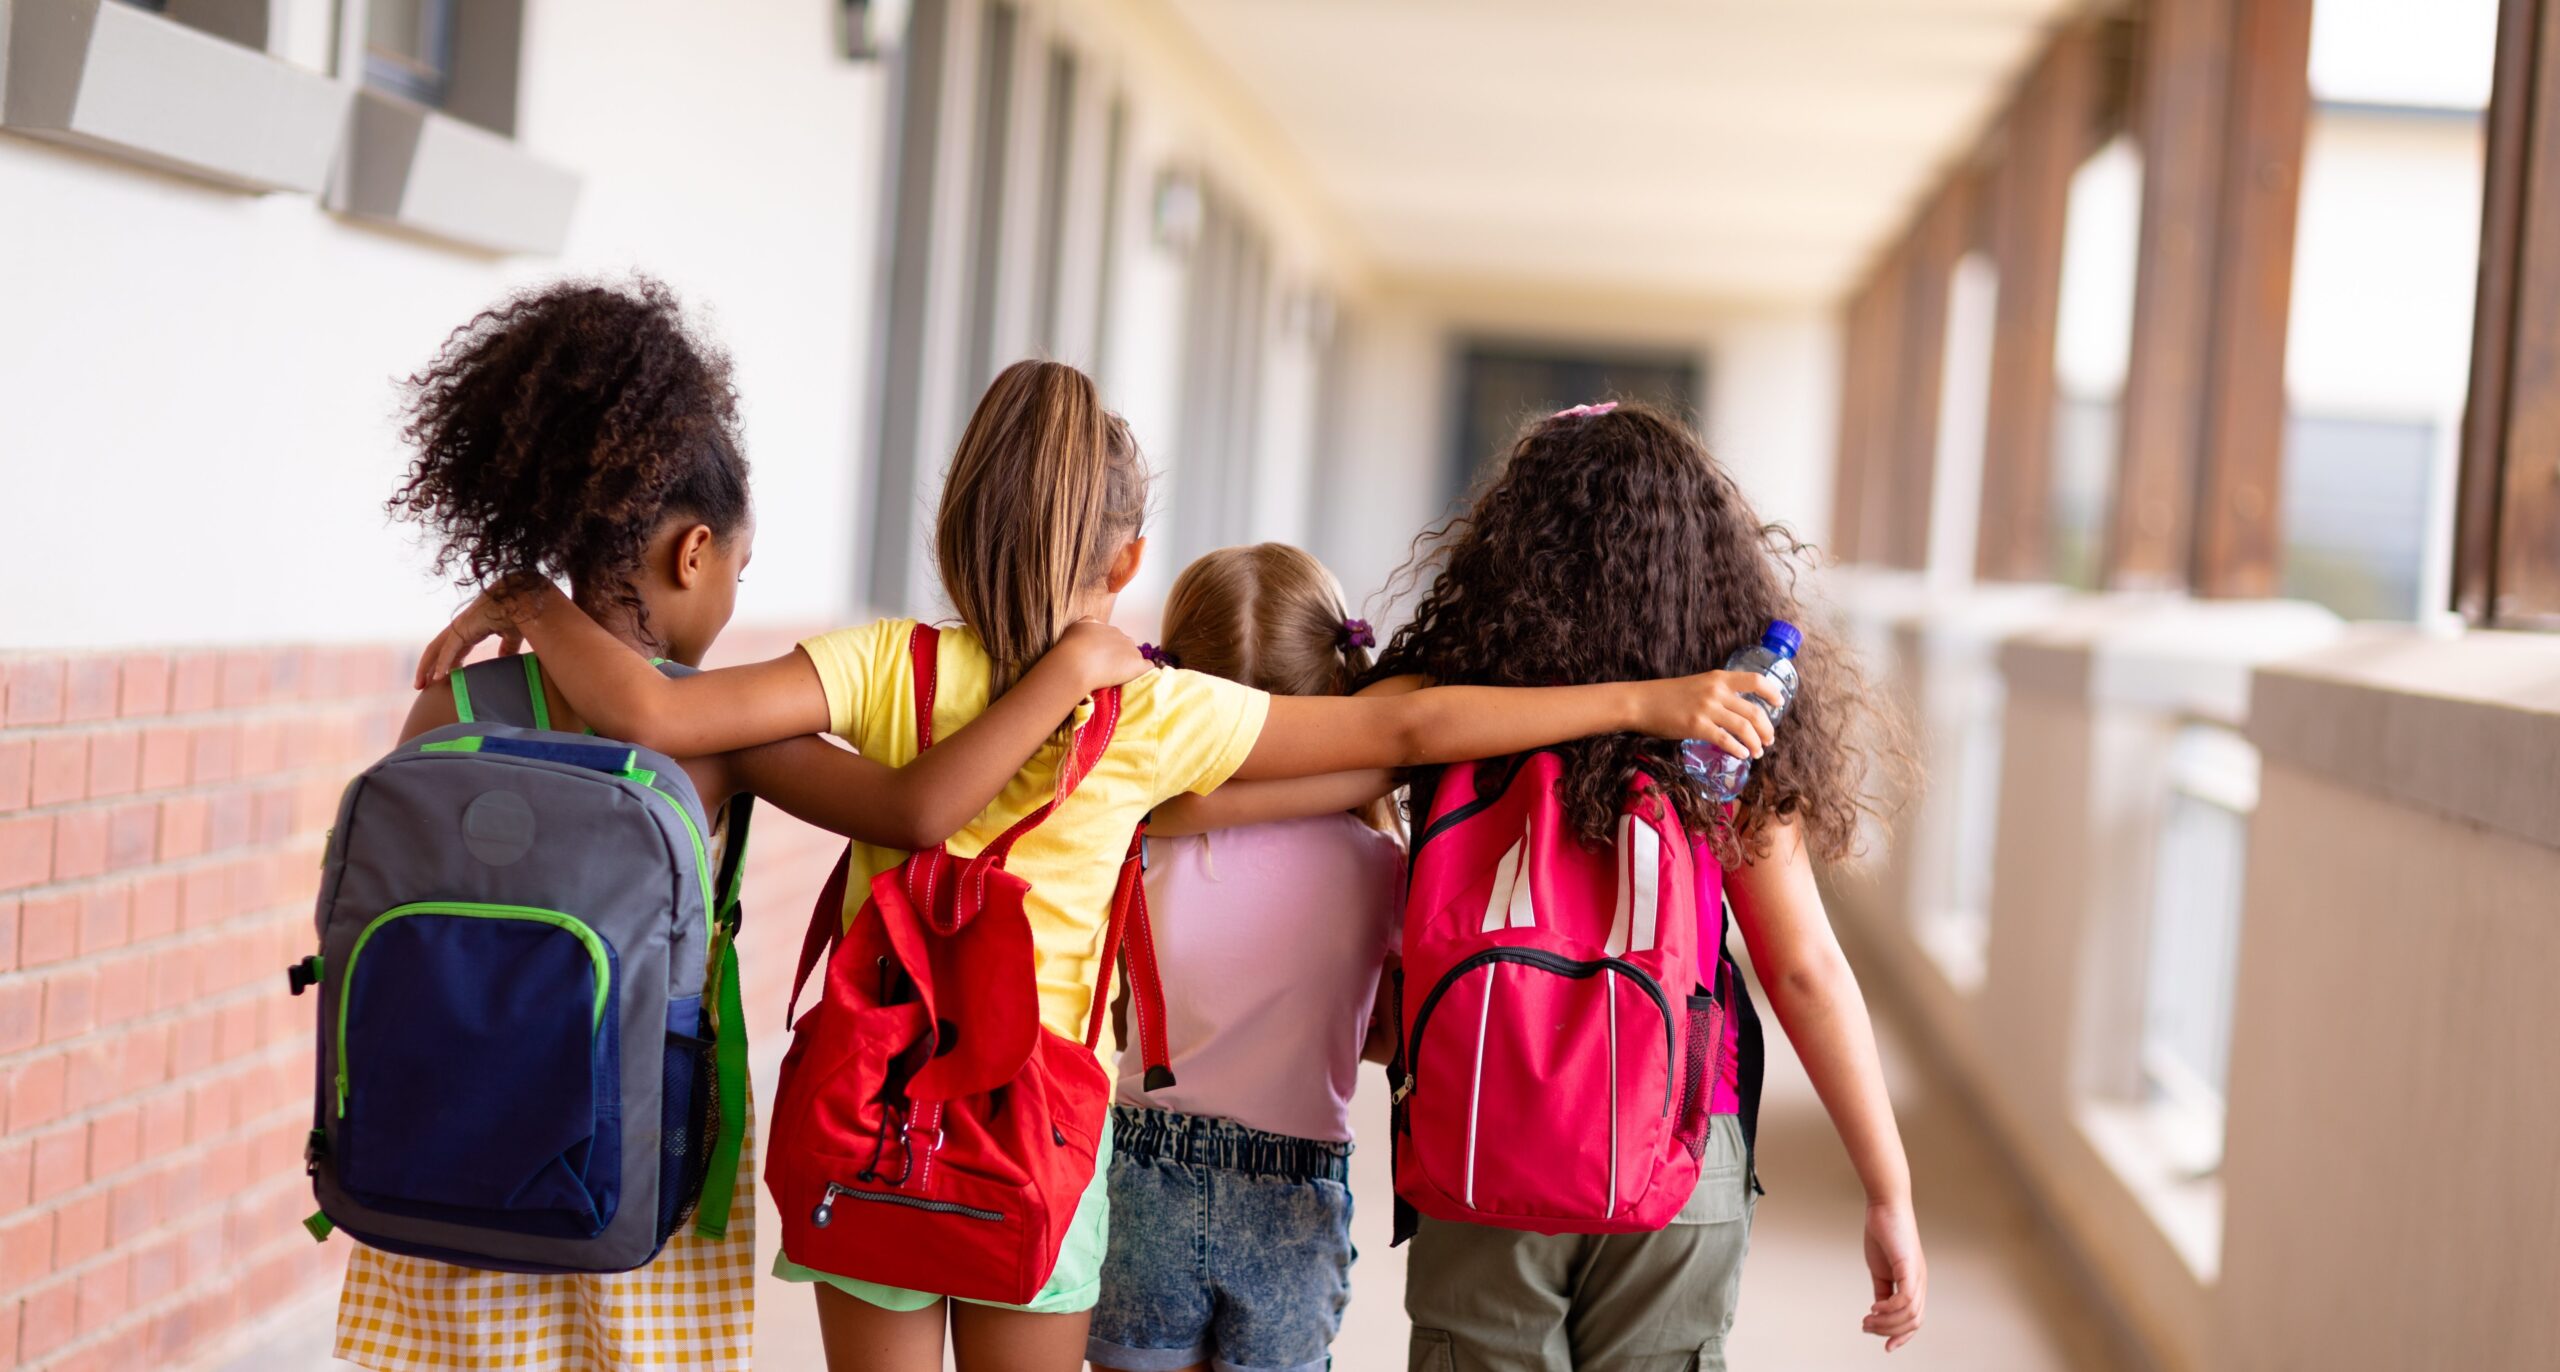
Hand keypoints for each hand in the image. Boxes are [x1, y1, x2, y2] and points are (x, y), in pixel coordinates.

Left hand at [413, 580, 549, 686]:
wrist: (522, 599)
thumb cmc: (518, 613)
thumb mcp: (511, 636)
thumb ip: (506, 648)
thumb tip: (505, 660)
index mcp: (470, 628)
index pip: (451, 649)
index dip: (444, 664)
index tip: (440, 680)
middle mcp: (460, 627)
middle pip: (436, 650)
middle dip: (426, 667)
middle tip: (420, 685)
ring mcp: (460, 626)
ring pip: (436, 650)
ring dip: (426, 667)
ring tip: (419, 685)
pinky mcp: (464, 628)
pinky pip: (448, 649)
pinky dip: (442, 663)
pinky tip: (437, 677)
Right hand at [1055, 618, 1150, 690]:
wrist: (1077, 662)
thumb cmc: (1073, 646)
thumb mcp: (1077, 626)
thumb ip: (1088, 623)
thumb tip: (1094, 624)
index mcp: (1110, 630)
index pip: (1115, 639)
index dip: (1108, 651)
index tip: (1099, 660)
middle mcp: (1123, 637)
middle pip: (1126, 647)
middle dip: (1120, 657)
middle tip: (1106, 669)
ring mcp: (1132, 651)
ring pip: (1136, 657)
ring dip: (1129, 665)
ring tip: (1116, 676)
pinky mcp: (1137, 665)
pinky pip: (1148, 667)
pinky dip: (1144, 671)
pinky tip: (1137, 677)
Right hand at [1639, 670, 1785, 757]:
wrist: (1641, 702)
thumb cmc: (1667, 695)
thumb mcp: (1698, 685)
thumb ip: (1719, 693)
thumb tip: (1739, 711)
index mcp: (1719, 678)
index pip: (1755, 680)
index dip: (1772, 692)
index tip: (1779, 703)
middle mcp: (1716, 691)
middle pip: (1754, 711)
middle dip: (1766, 729)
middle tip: (1768, 740)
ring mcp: (1707, 708)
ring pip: (1744, 727)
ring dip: (1755, 743)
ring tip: (1757, 752)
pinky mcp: (1696, 726)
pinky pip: (1726, 740)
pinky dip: (1738, 749)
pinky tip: (1741, 754)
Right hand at [1861, 1199, 1925, 1351]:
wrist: (1885, 1205)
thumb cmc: (1883, 1232)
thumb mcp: (1880, 1268)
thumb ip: (1882, 1289)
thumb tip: (1878, 1310)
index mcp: (1914, 1283)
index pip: (1915, 1319)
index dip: (1901, 1336)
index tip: (1885, 1346)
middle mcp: (1920, 1282)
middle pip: (1913, 1321)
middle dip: (1890, 1331)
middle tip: (1867, 1327)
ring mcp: (1917, 1275)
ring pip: (1910, 1314)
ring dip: (1886, 1322)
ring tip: (1867, 1320)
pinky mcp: (1909, 1267)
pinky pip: (1905, 1298)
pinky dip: (1889, 1308)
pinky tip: (1874, 1307)